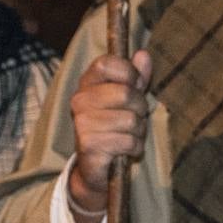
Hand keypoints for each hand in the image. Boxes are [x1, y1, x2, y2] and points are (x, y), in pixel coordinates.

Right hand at [66, 49, 152, 222]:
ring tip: (129, 136)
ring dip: (138, 131)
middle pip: (126, 93)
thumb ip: (136, 77)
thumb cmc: (114, 128)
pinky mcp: (89, 145)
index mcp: (87, 83)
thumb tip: (143, 54)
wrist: (96, 169)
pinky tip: (125, 150)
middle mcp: (79, 100)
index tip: (136, 85)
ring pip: (131, 119)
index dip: (130, 73)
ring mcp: (82, 123)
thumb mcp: (128, 100)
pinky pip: (128, 140)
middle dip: (141, 108)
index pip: (108, 63)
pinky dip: (135, 148)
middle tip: (135, 118)